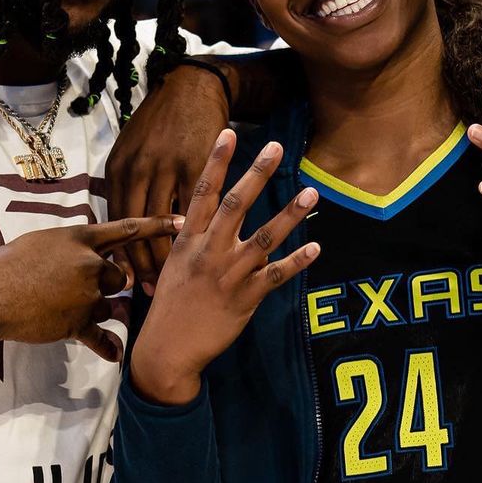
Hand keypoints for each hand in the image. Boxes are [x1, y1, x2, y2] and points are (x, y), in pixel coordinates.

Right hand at [0, 216, 181, 362]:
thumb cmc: (8, 263)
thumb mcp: (44, 242)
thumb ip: (72, 247)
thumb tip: (87, 254)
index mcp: (82, 239)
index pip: (127, 230)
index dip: (157, 226)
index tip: (184, 222)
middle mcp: (90, 265)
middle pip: (121, 278)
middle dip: (108, 286)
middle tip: (80, 288)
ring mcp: (86, 296)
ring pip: (111, 306)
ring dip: (98, 310)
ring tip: (67, 308)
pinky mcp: (77, 324)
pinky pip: (101, 338)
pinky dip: (108, 347)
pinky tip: (115, 355)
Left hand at [105, 65, 230, 292]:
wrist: (191, 88)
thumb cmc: (160, 123)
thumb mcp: (131, 151)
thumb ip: (126, 185)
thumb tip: (118, 223)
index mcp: (120, 168)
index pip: (116, 221)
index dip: (121, 253)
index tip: (127, 278)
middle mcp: (138, 169)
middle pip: (136, 229)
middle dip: (141, 263)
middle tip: (147, 289)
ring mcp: (166, 168)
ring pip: (162, 224)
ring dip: (166, 255)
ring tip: (171, 279)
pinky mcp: (195, 166)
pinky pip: (192, 208)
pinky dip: (192, 232)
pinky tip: (197, 251)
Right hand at [130, 131, 318, 403]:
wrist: (167, 349)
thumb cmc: (170, 307)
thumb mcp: (173, 266)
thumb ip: (192, 240)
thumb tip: (205, 218)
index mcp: (188, 241)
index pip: (202, 193)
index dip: (216, 162)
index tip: (228, 133)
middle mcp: (208, 252)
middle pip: (235, 205)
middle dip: (256, 174)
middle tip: (275, 147)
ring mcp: (228, 275)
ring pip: (263, 238)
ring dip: (289, 214)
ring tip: (310, 191)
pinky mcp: (244, 299)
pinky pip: (275, 276)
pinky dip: (296, 262)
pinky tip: (315, 248)